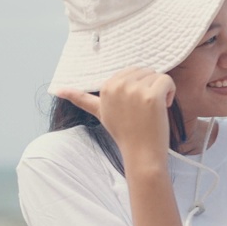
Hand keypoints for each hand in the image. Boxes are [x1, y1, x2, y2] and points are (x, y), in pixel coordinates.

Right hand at [54, 67, 175, 166]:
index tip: (133, 109)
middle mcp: (118, 85)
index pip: (131, 72)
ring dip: (161, 91)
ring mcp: (134, 90)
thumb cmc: (125, 133)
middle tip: (144, 110)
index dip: (137, 89)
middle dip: (150, 87)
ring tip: (152, 110)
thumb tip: (57, 89)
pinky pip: (167, 80)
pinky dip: (170, 92)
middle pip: (145, 71)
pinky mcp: (151, 95)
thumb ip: (81, 99)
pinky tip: (163, 107)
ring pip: (157, 75)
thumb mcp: (100, 112)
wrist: (141, 154)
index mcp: (106, 86)